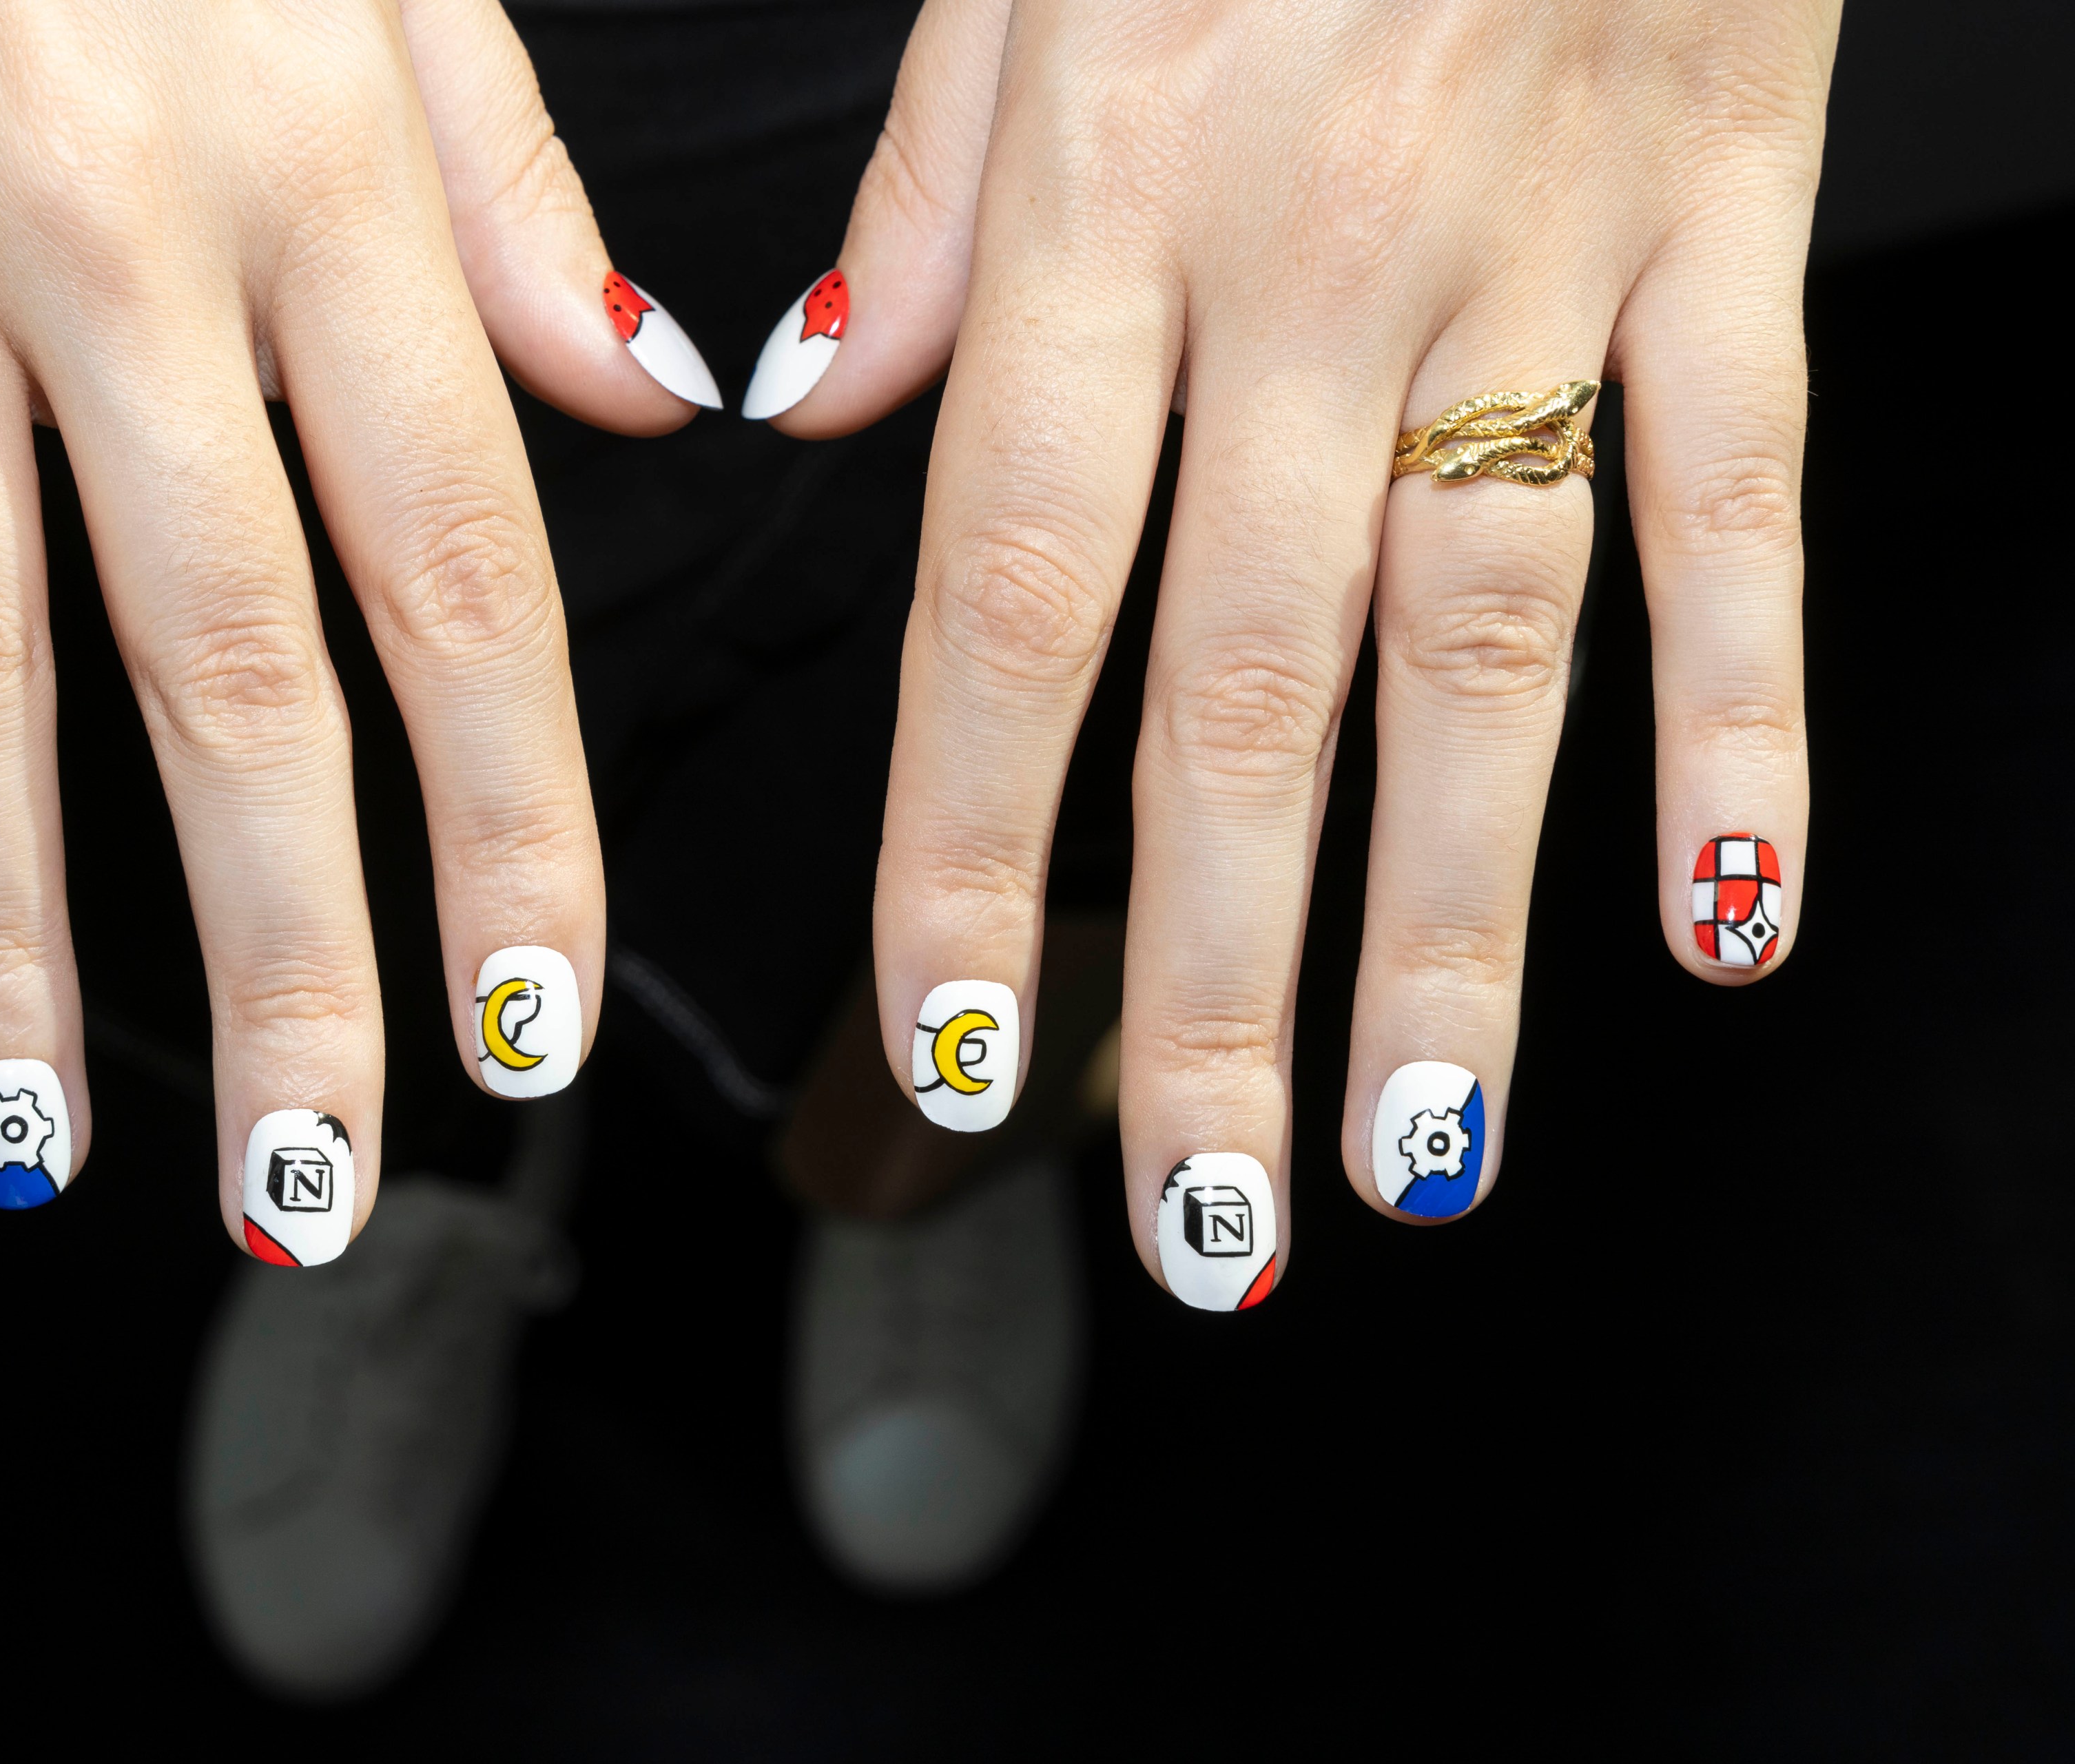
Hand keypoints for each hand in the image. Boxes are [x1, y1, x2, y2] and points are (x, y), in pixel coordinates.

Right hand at [0, 0, 722, 1254]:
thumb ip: (509, 192)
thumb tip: (655, 398)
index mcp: (321, 186)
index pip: (458, 575)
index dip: (507, 827)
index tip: (533, 1024)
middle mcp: (115, 246)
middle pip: (218, 668)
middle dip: (276, 956)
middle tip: (307, 1176)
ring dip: (6, 923)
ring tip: (36, 1132)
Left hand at [749, 0, 1832, 1302]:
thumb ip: (924, 206)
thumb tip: (807, 409)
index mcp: (1110, 208)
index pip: (1008, 603)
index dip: (969, 855)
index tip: (948, 1062)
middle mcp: (1313, 269)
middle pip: (1243, 699)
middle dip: (1206, 987)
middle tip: (1199, 1219)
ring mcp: (1538, 255)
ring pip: (1484, 655)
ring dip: (1454, 930)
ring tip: (1421, 1149)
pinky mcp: (1732, 219)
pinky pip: (1741, 500)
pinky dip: (1748, 716)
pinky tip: (1727, 920)